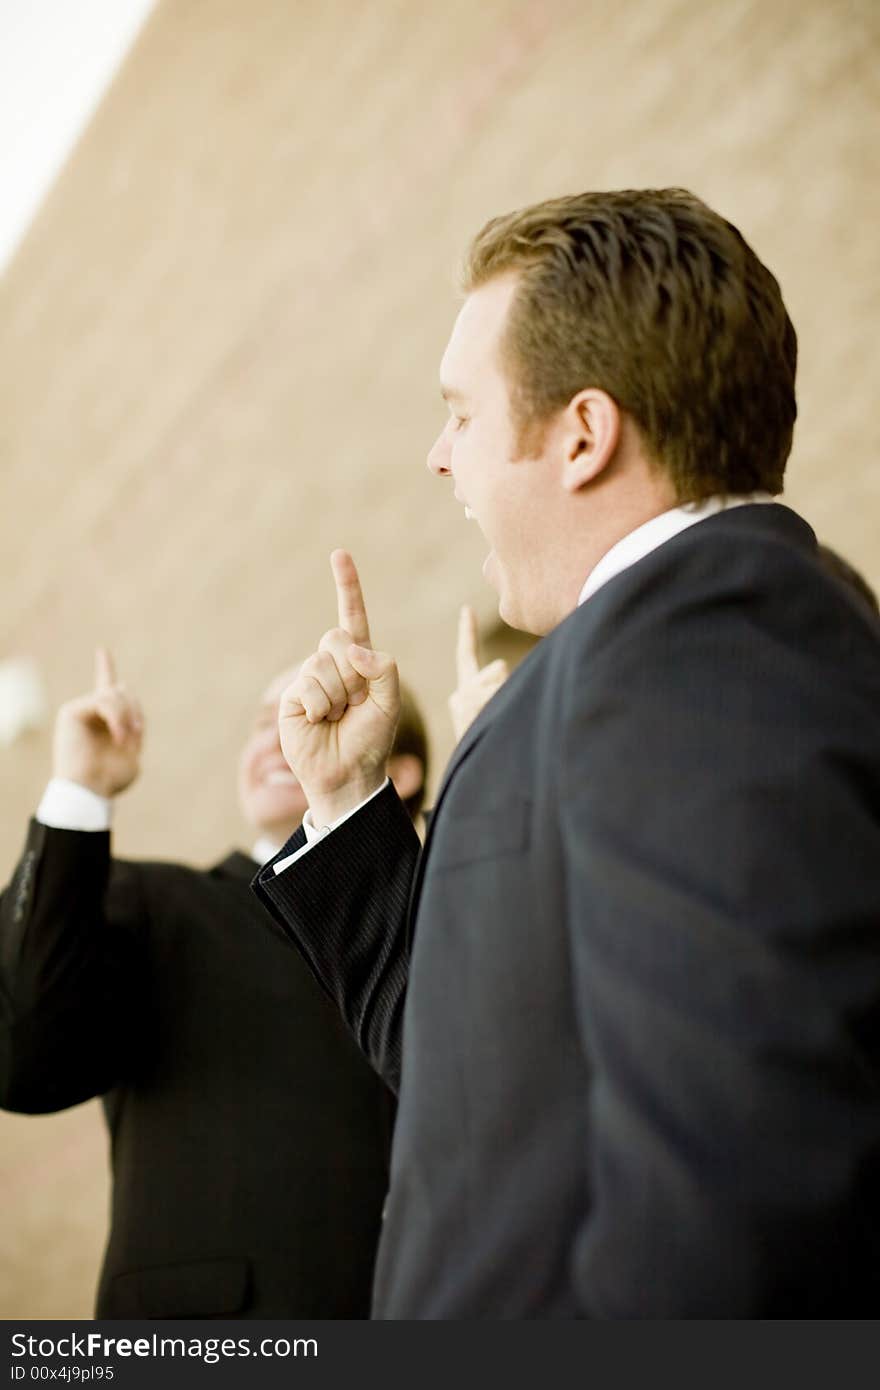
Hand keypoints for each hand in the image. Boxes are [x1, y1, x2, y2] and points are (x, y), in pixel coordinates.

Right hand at [52, 648, 143, 797]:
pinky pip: (102, 700)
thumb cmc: (110, 779)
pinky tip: (119, 735)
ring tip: (125, 739)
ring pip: (113, 694)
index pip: (105, 687)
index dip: (104, 667)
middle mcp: (91, 713)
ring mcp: (80, 710)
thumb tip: (124, 693)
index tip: (102, 650)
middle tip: (137, 733)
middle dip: (135, 709)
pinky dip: (116, 717)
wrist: (89, 791)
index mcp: (105, 721)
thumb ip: (133, 724)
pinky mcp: (71, 711)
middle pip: (121, 691)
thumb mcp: (133, 752)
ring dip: (126, 715)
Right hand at [278, 551, 399, 825]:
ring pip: (323, 664)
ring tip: (336, 717)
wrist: (347, 774)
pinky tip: (318, 722)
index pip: (353, 616)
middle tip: (354, 704)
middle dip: (352, 672)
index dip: (347, 586)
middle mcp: (333, 664)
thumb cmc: (371, 740)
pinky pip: (308, 686)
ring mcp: (310, 679)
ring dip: (336, 696)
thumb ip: (383, 667)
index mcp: (360, 660)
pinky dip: (318, 707)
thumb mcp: (390, 702)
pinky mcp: (292, 696)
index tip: (339, 555)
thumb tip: (353, 647)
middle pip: (338, 639)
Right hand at [449, 605, 508, 741]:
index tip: (466, 609)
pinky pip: (498, 692)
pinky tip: (505, 724)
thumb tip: (500, 664)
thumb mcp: (496, 715)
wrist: (482, 781)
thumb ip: (498, 686)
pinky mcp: (471, 707)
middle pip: (495, 671)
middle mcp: (460, 696)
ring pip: (499, 680)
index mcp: (465, 695)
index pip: (466, 655)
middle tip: (505, 716)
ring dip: (509, 697)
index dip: (466, 631)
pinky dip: (507, 703)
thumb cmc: (498, 752)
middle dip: (506, 684)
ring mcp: (465, 703)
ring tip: (507, 724)